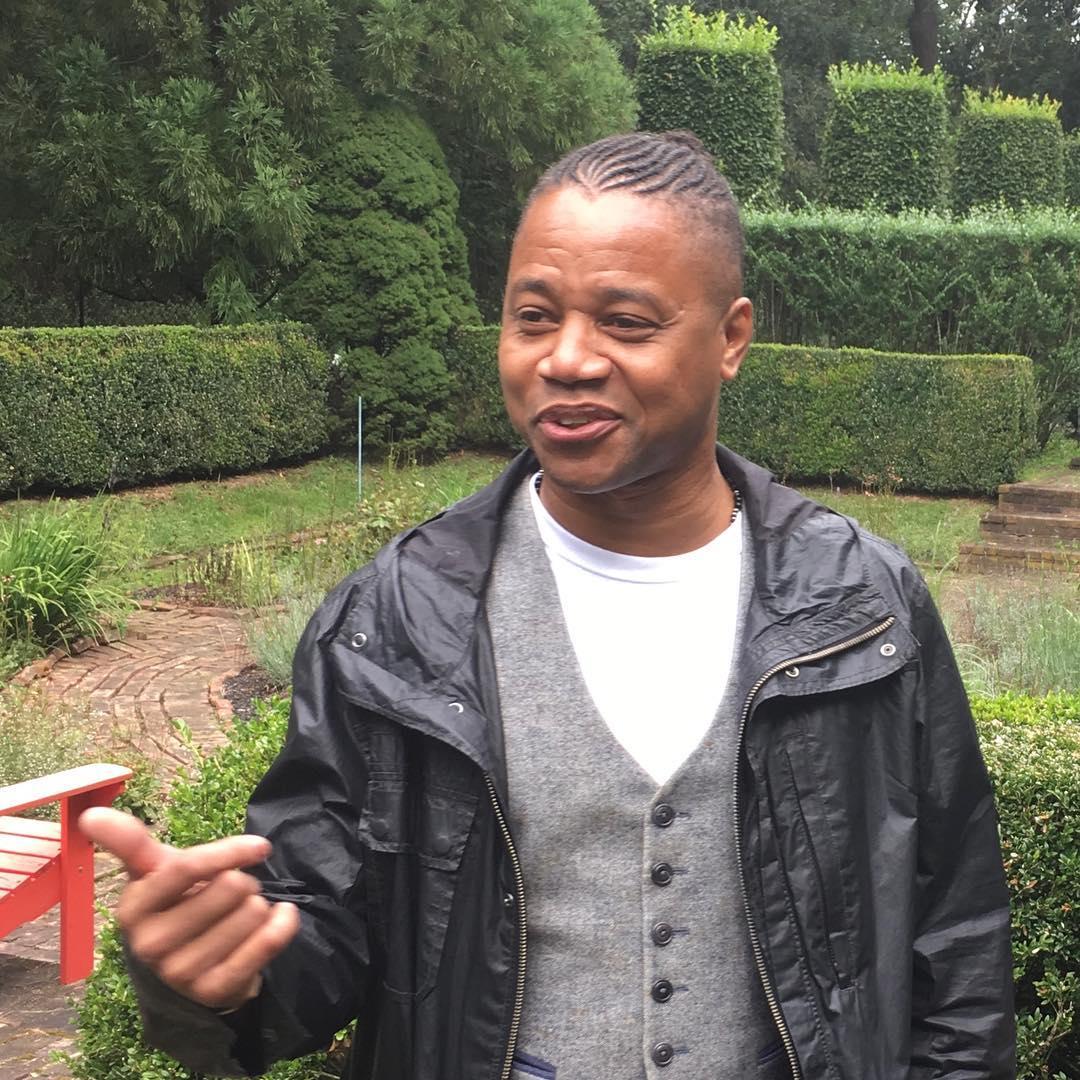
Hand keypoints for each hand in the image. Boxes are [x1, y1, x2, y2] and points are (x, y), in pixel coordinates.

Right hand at [79, 806, 300, 1010]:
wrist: (192, 968)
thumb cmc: (177, 903)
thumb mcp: (155, 872)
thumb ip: (129, 841)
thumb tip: (90, 814)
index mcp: (133, 908)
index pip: (187, 868)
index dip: (229, 852)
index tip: (260, 847)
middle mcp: (149, 944)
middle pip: (228, 888)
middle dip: (243, 883)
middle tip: (233, 894)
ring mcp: (179, 972)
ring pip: (251, 913)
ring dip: (259, 905)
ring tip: (242, 914)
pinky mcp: (212, 991)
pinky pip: (265, 944)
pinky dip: (283, 925)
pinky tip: (280, 917)